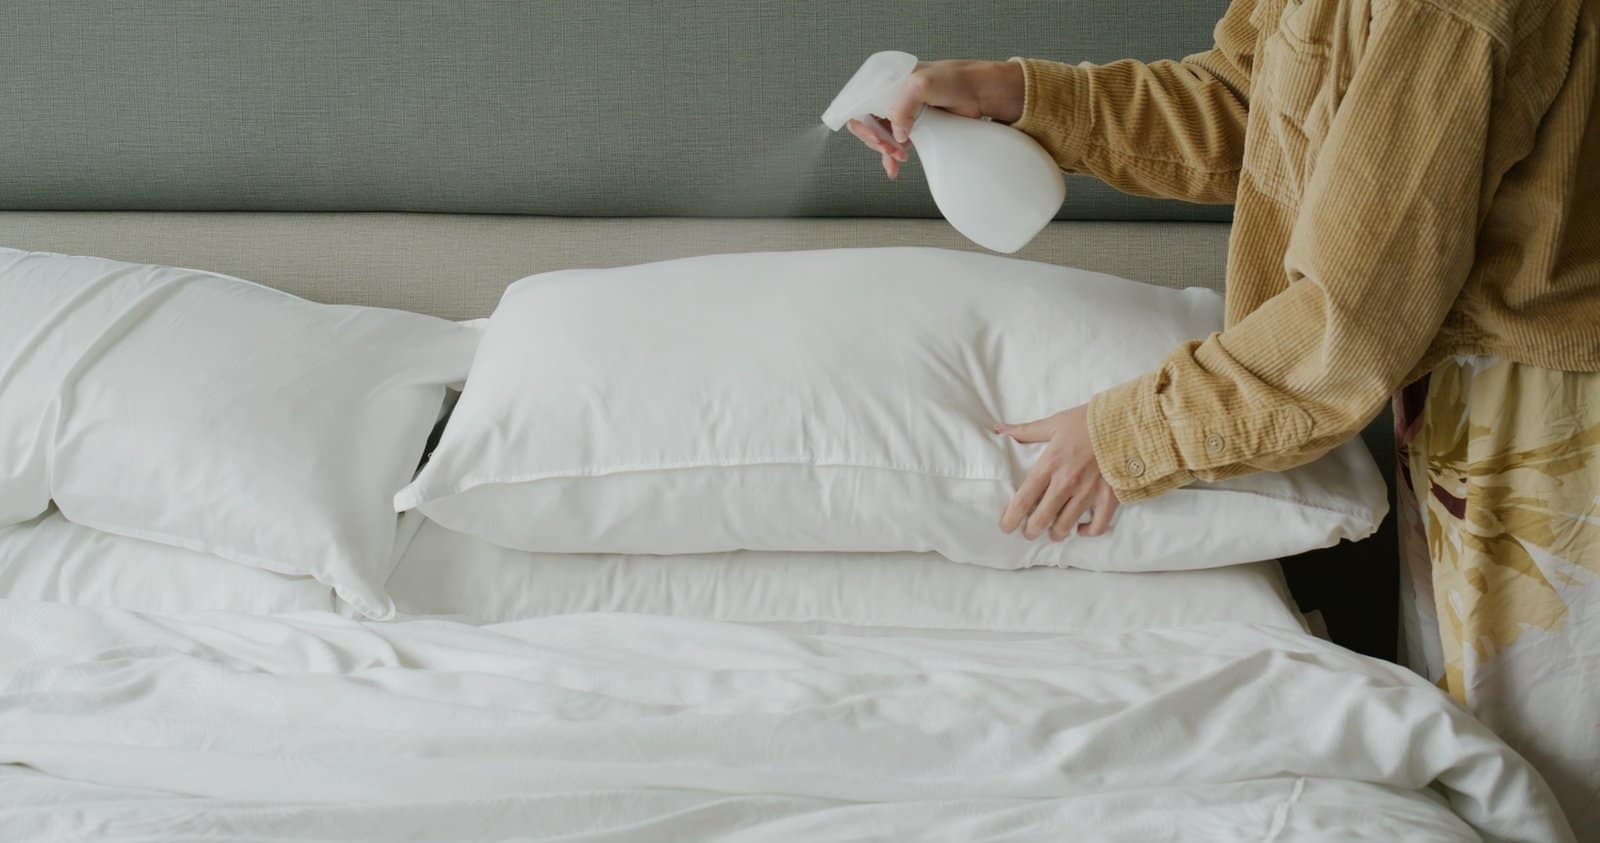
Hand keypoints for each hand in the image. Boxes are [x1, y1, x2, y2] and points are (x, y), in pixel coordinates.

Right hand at [846, 59, 1024, 178]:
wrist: (982, 93)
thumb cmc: (956, 80)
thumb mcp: (922, 84)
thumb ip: (903, 104)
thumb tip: (897, 133)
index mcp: (887, 79)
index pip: (859, 101)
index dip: (861, 121)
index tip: (876, 136)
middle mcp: (892, 95)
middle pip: (867, 122)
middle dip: (876, 139)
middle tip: (891, 148)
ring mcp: (903, 112)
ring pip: (881, 135)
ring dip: (885, 150)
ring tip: (899, 157)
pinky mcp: (915, 126)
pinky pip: (895, 143)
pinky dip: (892, 156)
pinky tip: (894, 167)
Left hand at [996, 405, 1121, 540]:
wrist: (1126, 421)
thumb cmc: (1088, 421)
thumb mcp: (1054, 423)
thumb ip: (1026, 431)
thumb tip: (1000, 429)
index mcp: (1050, 464)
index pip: (1023, 499)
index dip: (1011, 518)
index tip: (1006, 527)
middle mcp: (1067, 482)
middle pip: (1041, 519)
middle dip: (1030, 531)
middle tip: (1028, 533)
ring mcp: (1089, 492)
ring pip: (1066, 526)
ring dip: (1055, 534)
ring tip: (1052, 534)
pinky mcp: (1109, 498)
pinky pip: (1097, 526)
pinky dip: (1087, 532)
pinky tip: (1081, 529)